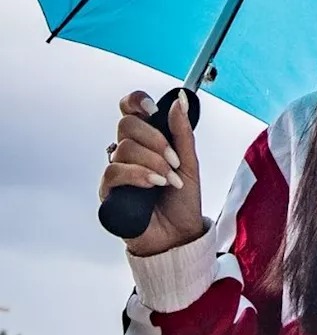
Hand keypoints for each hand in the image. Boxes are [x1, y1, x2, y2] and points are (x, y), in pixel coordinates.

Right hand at [99, 90, 204, 255]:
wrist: (180, 234)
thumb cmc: (182, 200)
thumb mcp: (190, 163)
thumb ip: (182, 133)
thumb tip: (179, 100)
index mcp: (147, 141)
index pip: (130, 110)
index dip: (136, 102)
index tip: (153, 110)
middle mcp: (128, 153)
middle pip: (126, 124)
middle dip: (155, 139)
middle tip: (173, 159)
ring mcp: (117, 171)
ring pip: (124, 148)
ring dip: (153, 162)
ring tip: (169, 181)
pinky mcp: (108, 191)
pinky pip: (114, 171)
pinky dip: (138, 175)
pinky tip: (154, 184)